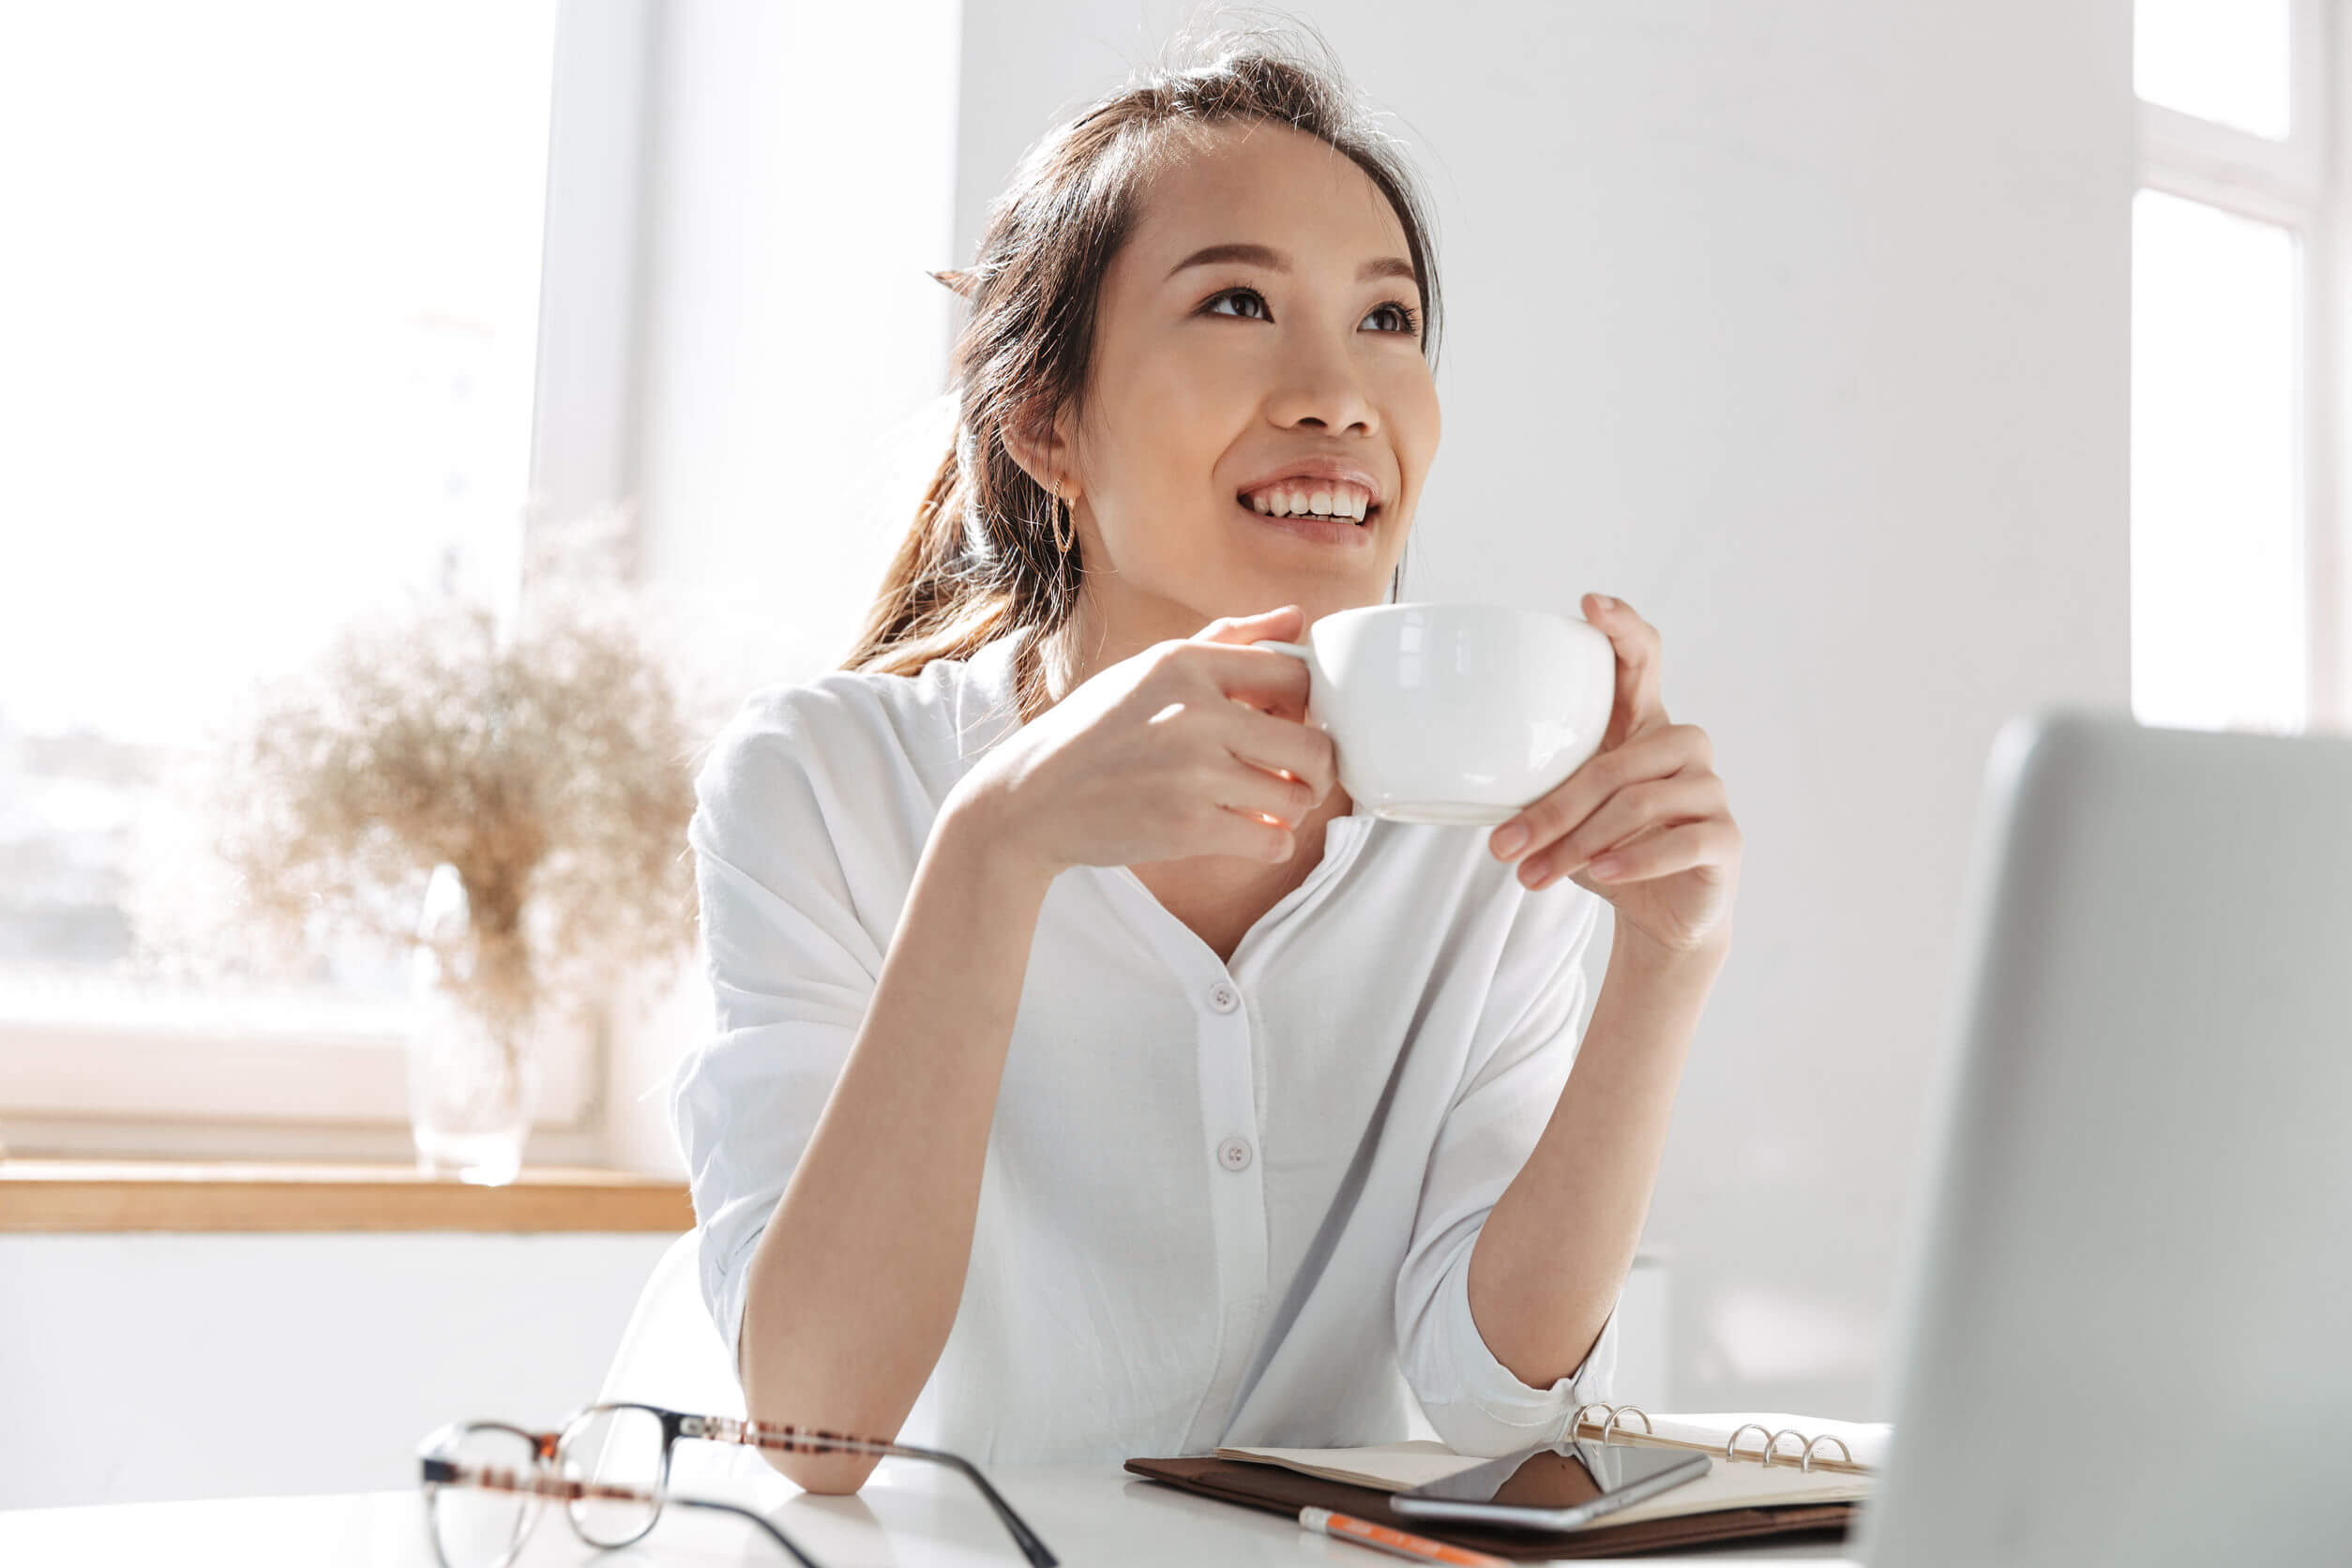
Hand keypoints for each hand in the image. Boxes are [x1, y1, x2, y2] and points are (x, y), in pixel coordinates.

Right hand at [950, 605, 1338, 877]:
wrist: (1030, 797)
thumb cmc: (1096, 731)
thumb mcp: (1152, 668)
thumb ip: (1229, 640)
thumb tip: (1299, 618)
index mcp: (1185, 663)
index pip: (1296, 675)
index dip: (1310, 706)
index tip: (1294, 725)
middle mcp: (1193, 712)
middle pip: (1311, 745)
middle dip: (1317, 768)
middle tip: (1299, 778)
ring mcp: (1192, 772)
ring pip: (1296, 798)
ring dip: (1292, 809)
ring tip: (1267, 806)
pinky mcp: (1187, 827)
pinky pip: (1272, 841)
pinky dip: (1271, 842)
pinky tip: (1247, 832)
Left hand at [1485, 593, 1739, 957]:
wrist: (1659, 914)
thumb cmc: (1606, 848)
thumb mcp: (1567, 811)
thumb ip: (1537, 784)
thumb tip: (1464, 777)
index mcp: (1643, 725)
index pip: (1643, 658)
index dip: (1621, 627)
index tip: (1589, 603)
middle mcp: (1683, 746)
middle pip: (1614, 765)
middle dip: (1553, 812)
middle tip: (1504, 848)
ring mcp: (1710, 789)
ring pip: (1638, 805)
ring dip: (1577, 845)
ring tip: (1534, 875)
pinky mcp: (1725, 836)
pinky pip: (1678, 842)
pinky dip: (1633, 860)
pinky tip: (1601, 873)